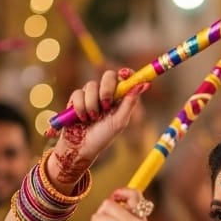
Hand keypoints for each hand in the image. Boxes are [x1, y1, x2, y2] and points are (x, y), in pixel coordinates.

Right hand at [47, 69, 148, 191]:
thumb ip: (130, 102)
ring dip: (92, 104)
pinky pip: (78, 93)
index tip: (125, 74)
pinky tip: (82, 118)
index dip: (126, 73)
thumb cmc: (103, 136)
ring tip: (93, 118)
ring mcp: (90, 94)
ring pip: (91, 85)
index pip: (124, 78)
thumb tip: (144, 84)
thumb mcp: (119, 121)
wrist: (81, 147)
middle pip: (108, 76)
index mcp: (119, 98)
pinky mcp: (76, 98)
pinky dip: (80, 107)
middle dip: (106, 89)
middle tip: (106, 105)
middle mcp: (105, 93)